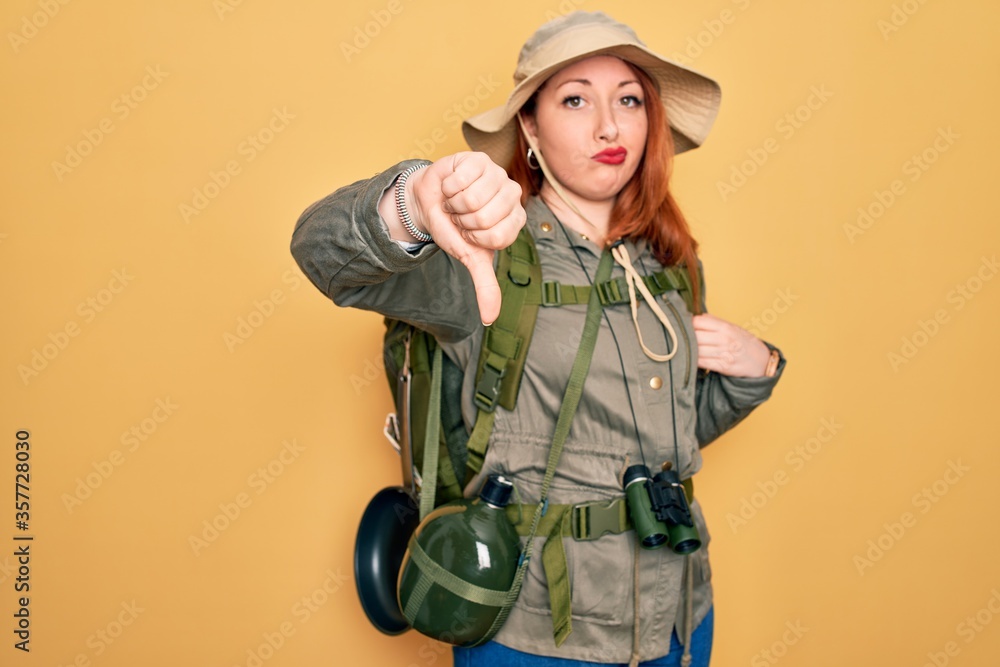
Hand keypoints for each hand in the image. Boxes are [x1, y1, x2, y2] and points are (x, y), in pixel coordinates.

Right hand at [407, 152, 524, 324]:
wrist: (433, 202)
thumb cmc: (455, 228)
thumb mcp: (470, 258)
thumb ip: (485, 286)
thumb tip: (490, 319)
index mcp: (515, 220)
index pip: (496, 236)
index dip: (474, 237)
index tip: (471, 233)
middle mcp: (513, 195)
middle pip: (484, 217)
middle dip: (462, 220)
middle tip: (461, 216)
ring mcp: (498, 174)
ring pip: (471, 198)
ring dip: (454, 203)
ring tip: (456, 201)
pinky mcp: (480, 158)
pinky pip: (461, 179)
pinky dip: (449, 186)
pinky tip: (452, 186)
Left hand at [692, 313, 771, 376]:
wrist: (761, 361)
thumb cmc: (744, 342)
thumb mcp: (733, 327)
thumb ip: (714, 321)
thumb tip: (697, 316)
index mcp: (725, 327)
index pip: (698, 321)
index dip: (689, 323)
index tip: (686, 326)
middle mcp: (724, 339)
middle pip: (695, 336)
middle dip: (686, 337)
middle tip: (682, 338)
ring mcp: (724, 354)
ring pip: (696, 350)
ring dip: (688, 350)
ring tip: (685, 348)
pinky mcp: (722, 366)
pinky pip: (701, 363)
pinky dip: (694, 360)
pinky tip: (691, 358)